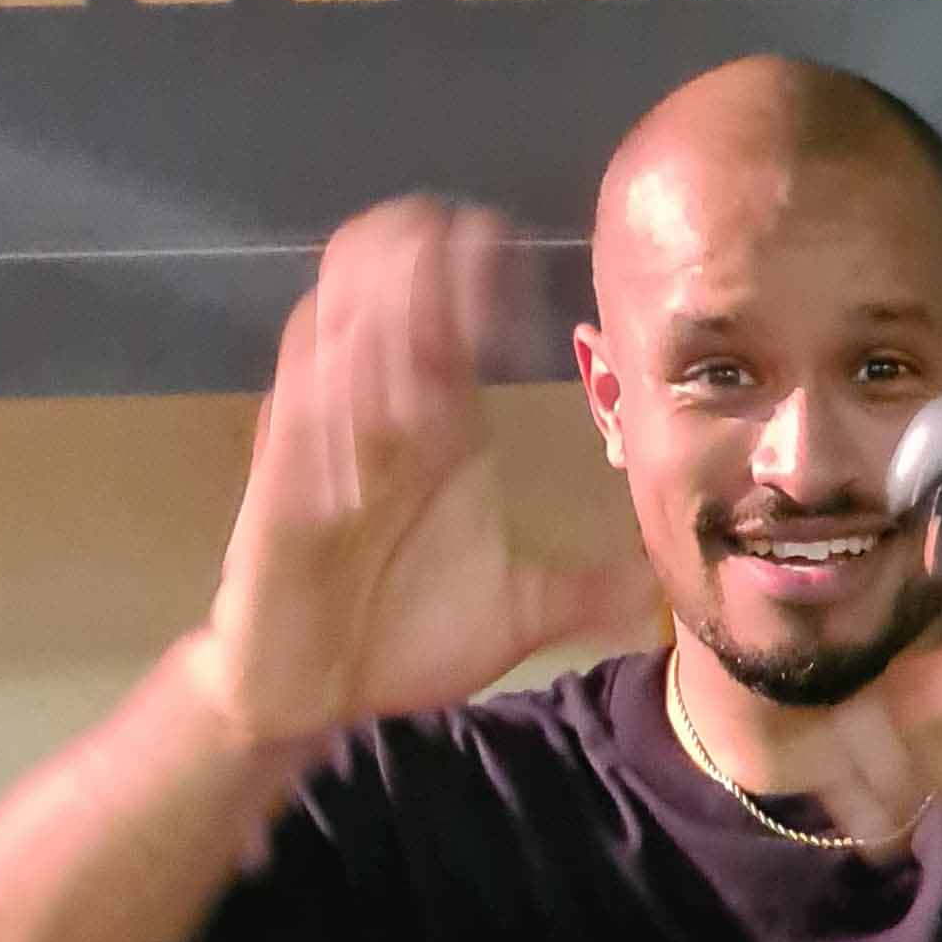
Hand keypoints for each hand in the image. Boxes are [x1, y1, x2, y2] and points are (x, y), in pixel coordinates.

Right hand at [197, 201, 655, 747]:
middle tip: (470, 244)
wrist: (319, 698)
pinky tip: (392, 398)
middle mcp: (376, 415)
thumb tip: (660, 590)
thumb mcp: (518, 613)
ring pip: (329, 322)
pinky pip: (297, 407)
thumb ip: (584, 591)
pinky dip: (336, 390)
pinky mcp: (281, 482)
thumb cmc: (405, 640)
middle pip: (379, 284)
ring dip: (380, 304)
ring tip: (432, 296)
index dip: (472, 268)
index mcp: (433, 425)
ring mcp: (322, 440)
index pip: (447, 312)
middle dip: (419, 254)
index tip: (513, 252)